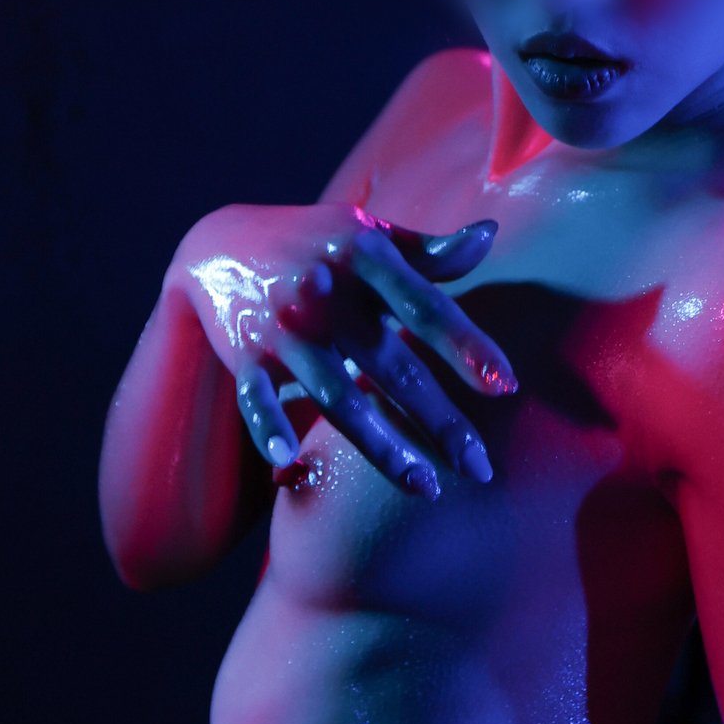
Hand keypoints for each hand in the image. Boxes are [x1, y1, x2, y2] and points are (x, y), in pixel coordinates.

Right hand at [177, 202, 516, 497]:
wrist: (217, 246)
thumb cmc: (316, 244)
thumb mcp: (368, 235)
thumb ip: (427, 251)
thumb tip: (488, 235)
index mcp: (365, 257)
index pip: (426, 307)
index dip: (467, 347)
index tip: (505, 387)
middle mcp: (326, 292)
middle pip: (391, 365)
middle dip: (438, 420)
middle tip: (480, 470)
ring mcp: (284, 327)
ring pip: (337, 395)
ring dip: (381, 446)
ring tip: (426, 488)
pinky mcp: (245, 355)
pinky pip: (257, 398)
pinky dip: (267, 427)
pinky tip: (287, 461)